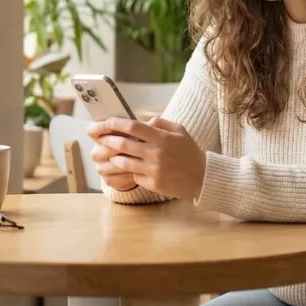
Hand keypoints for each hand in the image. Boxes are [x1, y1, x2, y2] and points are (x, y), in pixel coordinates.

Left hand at [89, 116, 206, 200]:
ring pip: (124, 163)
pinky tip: (129, 169)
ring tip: (111, 154)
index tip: (107, 122)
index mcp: (162, 138)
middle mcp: (156, 153)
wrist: (203, 177)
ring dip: (115, 158)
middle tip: (102, 139)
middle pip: (124, 145)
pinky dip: (131, 172)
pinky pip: (134, 176)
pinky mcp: (153, 184)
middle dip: (109, 140)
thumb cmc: (190, 152)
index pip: (133, 127)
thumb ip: (161, 123)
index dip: (117, 124)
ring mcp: (153, 170)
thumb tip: (143, 121)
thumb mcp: (180, 131)